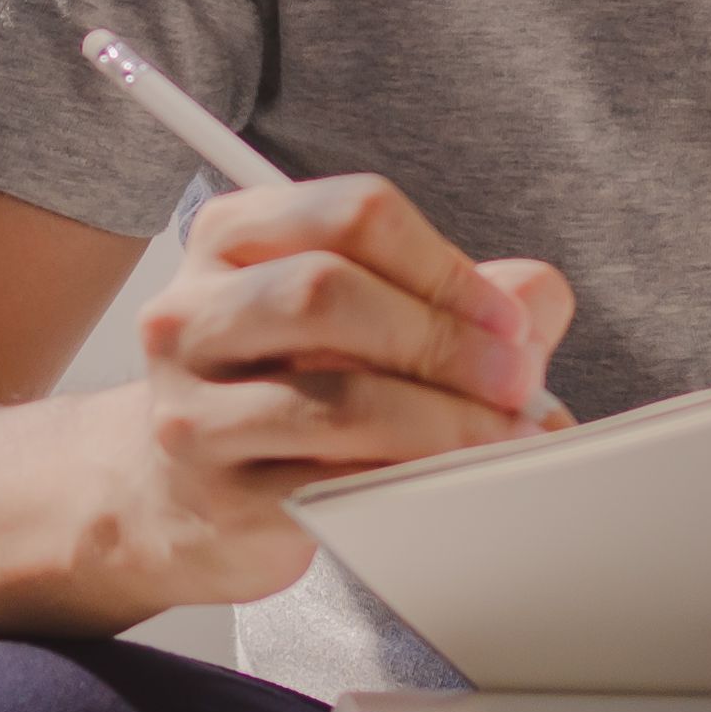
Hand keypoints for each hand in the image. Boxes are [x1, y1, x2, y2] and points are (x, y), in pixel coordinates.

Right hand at [95, 172, 576, 613]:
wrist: (171, 497)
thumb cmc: (274, 390)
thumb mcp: (348, 322)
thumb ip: (446, 296)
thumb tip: (539, 298)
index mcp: (231, 239)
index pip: (352, 214)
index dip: (445, 265)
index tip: (505, 319)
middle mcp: (193, 313)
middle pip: (329, 292)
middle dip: (445, 338)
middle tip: (515, 380)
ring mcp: (193, 408)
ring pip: (338, 400)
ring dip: (445, 420)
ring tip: (501, 437)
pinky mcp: (218, 496)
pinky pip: (334, 484)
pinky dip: (413, 482)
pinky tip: (451, 483)